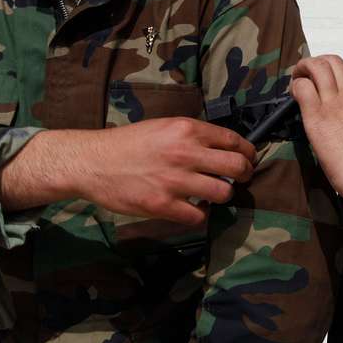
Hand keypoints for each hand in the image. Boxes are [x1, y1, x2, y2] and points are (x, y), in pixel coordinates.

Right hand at [0, 118, 255, 226]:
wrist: (94, 162)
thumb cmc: (129, 143)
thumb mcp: (164, 126)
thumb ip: (192, 135)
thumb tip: (222, 146)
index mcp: (187, 129)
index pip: (233, 140)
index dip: (248, 152)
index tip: (249, 159)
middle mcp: (185, 152)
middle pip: (236, 167)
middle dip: (244, 175)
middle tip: (240, 180)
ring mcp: (175, 181)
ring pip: (222, 193)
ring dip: (222, 196)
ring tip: (213, 194)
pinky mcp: (163, 205)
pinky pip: (199, 216)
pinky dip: (200, 214)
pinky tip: (192, 208)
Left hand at [290, 55, 342, 194]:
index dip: (333, 81)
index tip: (324, 91)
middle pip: (333, 62)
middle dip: (316, 63)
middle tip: (306, 74)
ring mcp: (336, 102)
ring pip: (318, 66)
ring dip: (303, 68)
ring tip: (296, 78)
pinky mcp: (318, 114)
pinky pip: (302, 87)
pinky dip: (295, 86)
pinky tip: (293, 95)